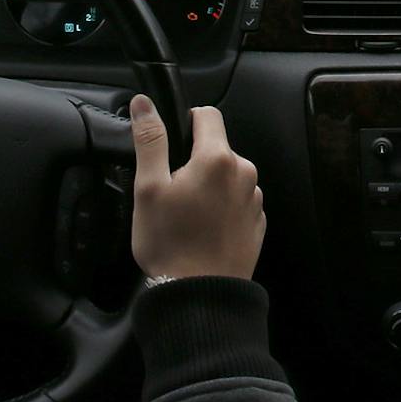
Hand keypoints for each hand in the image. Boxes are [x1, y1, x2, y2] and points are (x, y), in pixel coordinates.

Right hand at [128, 96, 264, 279]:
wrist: (200, 296)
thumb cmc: (171, 244)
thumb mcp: (148, 188)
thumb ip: (150, 140)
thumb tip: (144, 105)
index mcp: (218, 159)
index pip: (208, 114)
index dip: (186, 121)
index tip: (171, 145)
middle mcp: (245, 174)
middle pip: (218, 148)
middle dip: (195, 160)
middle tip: (171, 191)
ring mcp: (254, 200)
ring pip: (227, 176)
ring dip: (209, 185)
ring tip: (186, 215)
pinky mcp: (257, 223)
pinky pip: (237, 202)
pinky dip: (221, 208)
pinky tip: (202, 229)